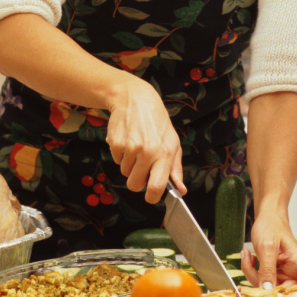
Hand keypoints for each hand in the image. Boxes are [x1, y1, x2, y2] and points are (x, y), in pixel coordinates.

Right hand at [105, 76, 183, 202]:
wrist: (136, 99)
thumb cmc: (157, 122)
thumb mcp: (173, 142)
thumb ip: (176, 169)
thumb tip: (181, 190)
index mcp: (165, 153)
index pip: (157, 186)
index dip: (152, 197)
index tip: (151, 196)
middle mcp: (147, 152)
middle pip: (135, 185)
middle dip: (137, 181)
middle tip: (142, 166)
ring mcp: (130, 148)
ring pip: (125, 172)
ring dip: (129, 164)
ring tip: (136, 146)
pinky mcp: (116, 143)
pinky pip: (116, 160)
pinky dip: (121, 154)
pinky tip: (128, 140)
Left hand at [241, 210, 296, 288]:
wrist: (266, 218)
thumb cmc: (272, 226)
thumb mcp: (268, 247)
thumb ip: (267, 269)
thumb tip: (267, 290)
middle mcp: (293, 273)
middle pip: (282, 292)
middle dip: (263, 284)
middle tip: (253, 268)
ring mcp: (282, 275)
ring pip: (267, 288)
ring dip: (253, 274)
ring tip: (248, 255)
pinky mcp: (272, 275)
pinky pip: (260, 281)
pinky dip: (251, 270)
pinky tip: (249, 256)